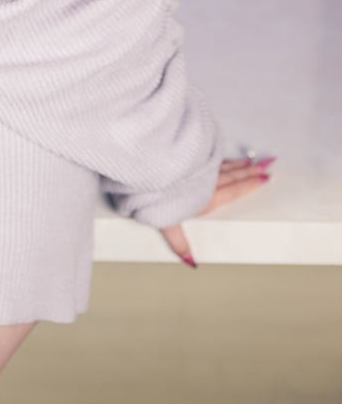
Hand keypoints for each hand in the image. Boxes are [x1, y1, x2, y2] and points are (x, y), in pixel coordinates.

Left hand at [159, 155, 274, 265]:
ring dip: (239, 163)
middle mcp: (206, 181)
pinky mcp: (190, 155)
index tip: (264, 178)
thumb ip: (180, 243)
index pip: (234, 190)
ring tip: (250, 160)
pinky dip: (221, 155)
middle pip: (233, 175)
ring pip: (224, 164)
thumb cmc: (159, 195)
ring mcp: (199, 165)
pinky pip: (212, 155)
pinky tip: (222, 153)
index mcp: (207, 198)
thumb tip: (189, 261)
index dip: (250, 184)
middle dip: (250, 171)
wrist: (150, 169)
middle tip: (265, 165)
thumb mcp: (169, 225)